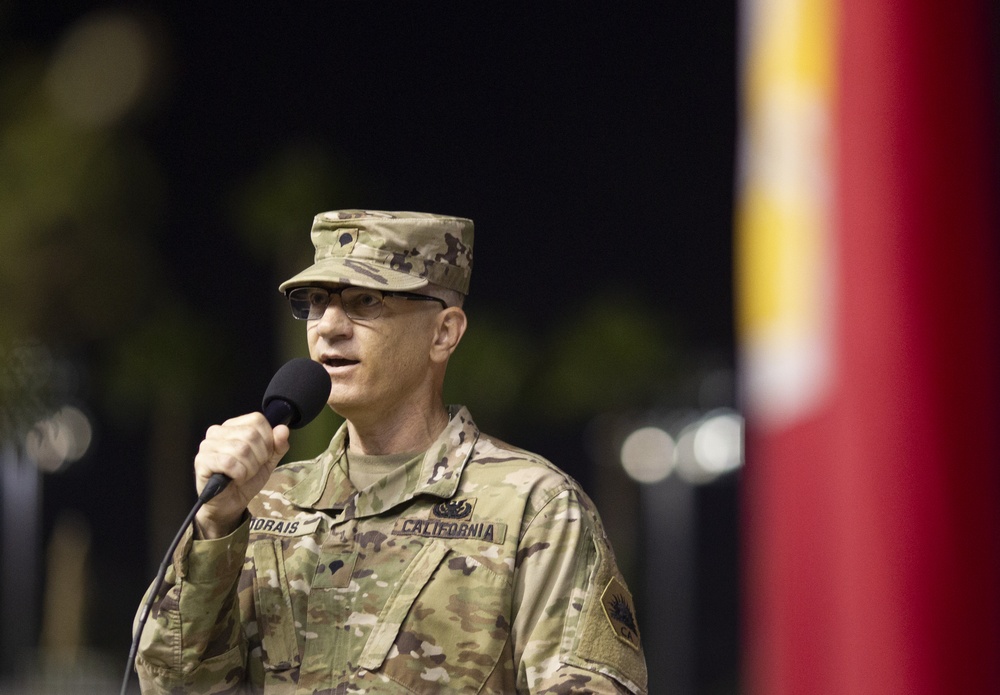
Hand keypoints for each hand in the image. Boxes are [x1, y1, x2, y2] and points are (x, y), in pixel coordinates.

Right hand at [192, 413, 289, 538]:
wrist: (230, 503)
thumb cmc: (246, 478)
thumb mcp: (268, 461)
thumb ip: (278, 445)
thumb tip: (283, 429)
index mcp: (233, 425)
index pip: (257, 420)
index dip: (267, 440)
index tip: (263, 456)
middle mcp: (217, 431)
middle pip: (251, 435)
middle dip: (259, 457)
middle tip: (251, 469)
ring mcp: (207, 445)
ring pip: (241, 449)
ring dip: (249, 468)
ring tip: (242, 475)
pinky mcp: (202, 461)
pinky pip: (228, 462)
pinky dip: (238, 474)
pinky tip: (234, 479)